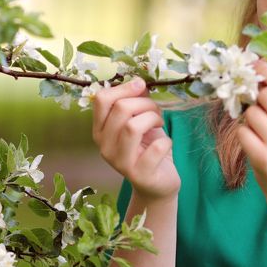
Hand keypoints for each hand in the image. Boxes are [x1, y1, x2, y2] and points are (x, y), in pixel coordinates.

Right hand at [91, 78, 180, 200]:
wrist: (158, 183)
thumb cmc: (148, 148)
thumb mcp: (139, 121)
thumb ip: (136, 102)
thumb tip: (139, 82)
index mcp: (100, 130)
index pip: (101, 99)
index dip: (123, 87)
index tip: (141, 85)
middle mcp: (104, 147)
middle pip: (121, 109)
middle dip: (145, 103)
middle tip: (156, 110)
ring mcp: (120, 163)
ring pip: (133, 127)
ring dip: (153, 118)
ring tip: (159, 122)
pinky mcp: (139, 175)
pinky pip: (155, 148)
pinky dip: (166, 141)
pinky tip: (166, 144)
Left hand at [237, 60, 266, 200]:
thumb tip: (259, 66)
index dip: (266, 71)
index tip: (254, 64)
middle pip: (265, 94)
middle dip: (258, 99)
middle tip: (262, 111)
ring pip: (251, 112)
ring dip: (250, 118)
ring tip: (262, 132)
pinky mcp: (263, 158)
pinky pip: (242, 131)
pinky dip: (244, 134)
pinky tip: (256, 144)